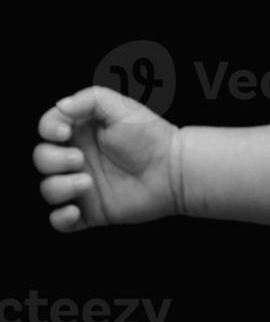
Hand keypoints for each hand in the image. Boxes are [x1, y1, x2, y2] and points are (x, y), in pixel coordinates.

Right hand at [34, 86, 179, 231]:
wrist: (174, 170)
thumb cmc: (150, 136)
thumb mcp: (121, 108)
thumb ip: (89, 99)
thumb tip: (60, 107)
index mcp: (83, 132)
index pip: (47, 129)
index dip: (48, 130)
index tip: (63, 133)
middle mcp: (79, 158)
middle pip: (43, 159)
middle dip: (53, 160)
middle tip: (79, 160)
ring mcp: (83, 186)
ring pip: (48, 190)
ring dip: (59, 188)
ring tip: (87, 183)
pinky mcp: (91, 210)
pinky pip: (60, 222)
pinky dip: (61, 219)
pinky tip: (76, 211)